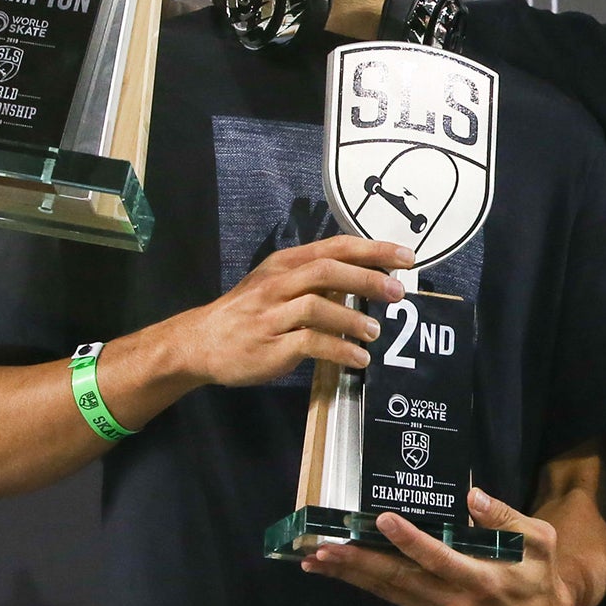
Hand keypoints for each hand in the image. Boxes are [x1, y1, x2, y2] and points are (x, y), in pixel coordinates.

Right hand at [168, 235, 413, 388]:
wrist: (199, 342)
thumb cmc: (247, 312)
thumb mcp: (277, 284)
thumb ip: (315, 279)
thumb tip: (366, 277)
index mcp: (285, 264)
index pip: (334, 247)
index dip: (373, 250)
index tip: (405, 256)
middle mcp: (278, 284)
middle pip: (327, 270)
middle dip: (367, 278)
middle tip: (398, 293)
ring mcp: (271, 315)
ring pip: (317, 305)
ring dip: (352, 318)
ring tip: (375, 332)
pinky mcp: (270, 345)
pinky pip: (310, 343)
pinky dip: (339, 350)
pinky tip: (358, 358)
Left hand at [303, 488, 579, 605]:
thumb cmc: (540, 574)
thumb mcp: (539, 541)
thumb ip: (505, 518)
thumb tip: (471, 496)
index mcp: (481, 578)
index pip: (438, 558)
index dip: (410, 541)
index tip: (383, 520)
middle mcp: (453, 600)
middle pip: (399, 580)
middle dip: (358, 564)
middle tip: (322, 549)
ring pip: (389, 592)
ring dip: (352, 576)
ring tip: (317, 561)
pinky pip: (395, 598)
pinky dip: (367, 585)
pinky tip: (345, 573)